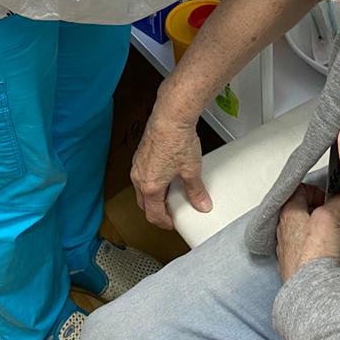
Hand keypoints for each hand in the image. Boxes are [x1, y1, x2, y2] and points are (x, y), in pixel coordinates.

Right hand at [131, 112, 209, 229]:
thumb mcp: (191, 170)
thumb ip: (196, 191)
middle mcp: (139, 177)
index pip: (153, 214)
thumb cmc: (176, 140)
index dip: (164, 222)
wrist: (169, 116)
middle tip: (170, 212)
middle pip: (144, 203)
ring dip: (153, 195)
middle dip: (156, 211)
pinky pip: (142, 174)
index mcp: (150, 187)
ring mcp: (138, 164)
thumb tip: (202, 204)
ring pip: (141, 189)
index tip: (172, 223)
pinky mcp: (140, 153)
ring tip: (169, 193)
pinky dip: (151, 181)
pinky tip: (165, 174)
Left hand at [276, 185, 339, 281]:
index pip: (300, 189)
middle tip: (335, 217)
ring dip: (319, 230)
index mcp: (287, 213)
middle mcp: (283, 230)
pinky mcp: (293, 266)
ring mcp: (287, 250)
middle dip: (320, 211)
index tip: (330, 200)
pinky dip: (316, 248)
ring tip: (335, 236)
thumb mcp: (328, 217)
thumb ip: (336, 202)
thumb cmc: (314, 253)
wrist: (311, 291)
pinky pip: (306, 250)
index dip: (317, 191)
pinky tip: (328, 253)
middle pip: (302, 210)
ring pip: (304, 230)